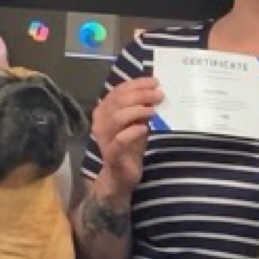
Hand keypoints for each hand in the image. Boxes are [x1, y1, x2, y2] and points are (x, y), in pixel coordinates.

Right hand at [89, 75, 160, 198]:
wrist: (122, 176)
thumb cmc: (129, 147)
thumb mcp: (137, 123)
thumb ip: (141, 108)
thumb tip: (155, 91)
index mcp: (104, 111)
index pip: (118, 91)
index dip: (136, 84)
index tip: (154, 82)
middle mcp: (100, 122)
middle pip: (118, 101)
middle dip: (140, 95)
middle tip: (158, 95)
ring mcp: (104, 138)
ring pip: (117, 117)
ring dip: (137, 111)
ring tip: (153, 110)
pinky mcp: (111, 154)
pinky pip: (120, 139)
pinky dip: (132, 132)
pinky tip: (144, 128)